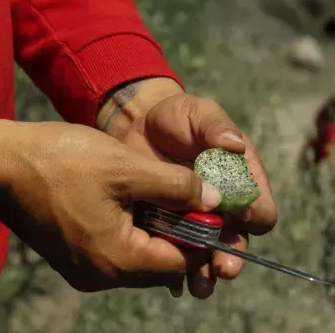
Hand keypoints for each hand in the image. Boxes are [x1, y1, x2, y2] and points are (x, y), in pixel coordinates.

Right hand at [0, 120, 221, 291]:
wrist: (4, 162)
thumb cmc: (62, 160)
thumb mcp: (126, 167)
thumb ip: (175, 186)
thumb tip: (214, 199)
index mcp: (116, 259)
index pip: (180, 262)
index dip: (201, 236)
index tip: (210, 209)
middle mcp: (102, 274)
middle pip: (162, 262)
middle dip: (180, 232)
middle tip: (188, 200)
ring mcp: (87, 266)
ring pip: (142, 255)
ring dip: (158, 229)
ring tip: (163, 198)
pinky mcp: (78, 254)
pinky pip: (121, 249)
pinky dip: (136, 230)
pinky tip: (136, 203)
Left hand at [97, 80, 276, 298]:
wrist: (141, 129)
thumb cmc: (176, 119)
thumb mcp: (198, 113)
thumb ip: (216, 126)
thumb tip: (236, 145)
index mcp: (238, 180)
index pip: (258, 204)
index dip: (256, 213)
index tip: (245, 218)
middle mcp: (221, 205)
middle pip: (235, 237)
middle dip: (231, 254)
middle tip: (222, 267)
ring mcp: (194, 217)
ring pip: (207, 252)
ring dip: (206, 271)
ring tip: (199, 285)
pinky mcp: (168, 224)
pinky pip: (176, 252)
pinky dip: (176, 269)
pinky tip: (172, 282)